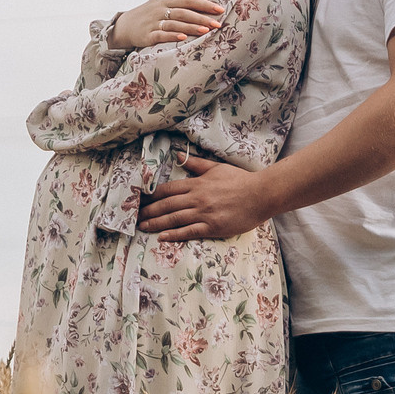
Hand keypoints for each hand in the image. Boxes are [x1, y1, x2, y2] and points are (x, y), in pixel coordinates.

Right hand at [109, 0, 225, 50]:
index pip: (188, 0)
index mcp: (165, 0)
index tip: (220, 9)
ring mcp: (153, 22)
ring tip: (206, 31)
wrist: (124, 26)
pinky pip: (161, 35)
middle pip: (184, 12)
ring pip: (175, 24)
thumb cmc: (147, 14)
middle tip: (218, 23)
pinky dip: (173, 36)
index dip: (204, 4)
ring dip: (191, 27)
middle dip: (202, 18)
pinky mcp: (147, 35)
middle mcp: (159, 9)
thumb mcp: (162, 2)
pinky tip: (183, 38)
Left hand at [141, 155, 273, 240]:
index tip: (139, 200)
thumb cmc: (240, 180)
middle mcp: (197, 198)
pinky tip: (162, 237)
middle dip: (148, 211)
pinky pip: (189, 231)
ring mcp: (204, 213)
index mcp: (197, 184)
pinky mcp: (212, 227)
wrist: (260, 195)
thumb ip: (196, 164)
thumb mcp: (216, 168)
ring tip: (142, 227)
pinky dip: (174, 234)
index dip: (150, 195)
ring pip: (174, 219)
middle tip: (134, 217)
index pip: (167, 189)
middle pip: (166, 205)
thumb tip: (179, 156)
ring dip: (156, 223)